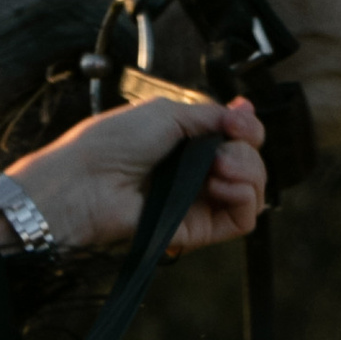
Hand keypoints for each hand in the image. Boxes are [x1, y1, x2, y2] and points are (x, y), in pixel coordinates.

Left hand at [0, 94, 265, 261]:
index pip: (238, 137)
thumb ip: (212, 115)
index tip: (239, 121)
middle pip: (251, 162)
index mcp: (188, 142)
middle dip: (247, 150)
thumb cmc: (113, 144)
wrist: (87, 182)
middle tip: (223, 149)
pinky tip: (221, 186)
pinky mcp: (200, 229)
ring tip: (219, 168)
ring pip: (254, 190)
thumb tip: (246, 110)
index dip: (247, 128)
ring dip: (248, 172)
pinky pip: (243, 219)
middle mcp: (197, 172)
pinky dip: (244, 197)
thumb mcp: (167, 112)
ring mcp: (200, 201)